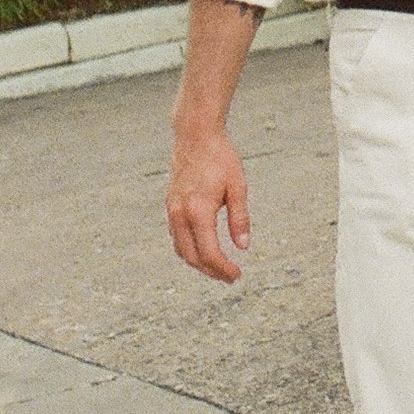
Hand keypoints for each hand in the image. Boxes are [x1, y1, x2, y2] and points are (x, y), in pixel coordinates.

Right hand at [166, 121, 251, 282]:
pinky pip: (176, 237)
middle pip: (192, 257)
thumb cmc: (220, 159)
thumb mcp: (238, 187)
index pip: (209, 252)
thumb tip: (243, 247)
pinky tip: (204, 250)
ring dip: (199, 264)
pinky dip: (189, 250)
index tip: (237, 275)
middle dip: (211, 271)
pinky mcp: (170, 206)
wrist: (195, 137)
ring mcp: (172, 210)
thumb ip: (240, 218)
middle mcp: (180, 214)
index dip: (223, 268)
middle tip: (230, 277)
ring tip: (219, 268)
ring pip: (181, 250)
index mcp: (199, 211)